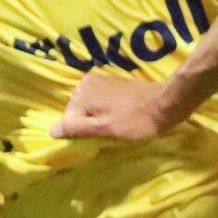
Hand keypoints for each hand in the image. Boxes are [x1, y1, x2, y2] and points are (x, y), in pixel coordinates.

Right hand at [50, 71, 177, 142]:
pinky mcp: (111, 83)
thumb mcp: (105, 129)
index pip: (68, 120)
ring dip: (98, 119)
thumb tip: (50, 130)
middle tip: (111, 131)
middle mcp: (85, 82)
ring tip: (118, 124)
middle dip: (90, 125)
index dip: (83, 133)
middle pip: (77, 113)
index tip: (102, 137)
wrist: (166, 103)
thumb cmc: (136, 121)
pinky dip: (105, 112)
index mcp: (82, 92)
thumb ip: (77, 129)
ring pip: (88, 109)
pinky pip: (98, 102)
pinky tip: (120, 116)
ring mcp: (99, 80)